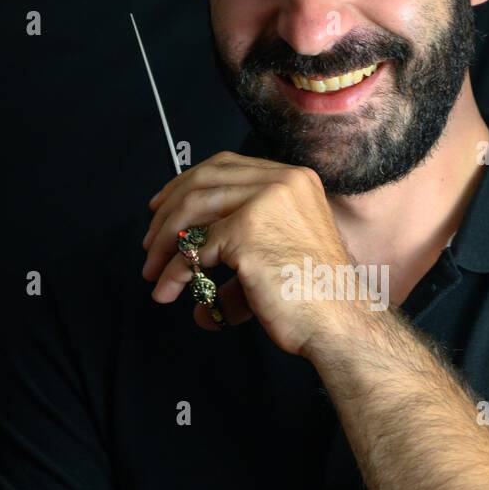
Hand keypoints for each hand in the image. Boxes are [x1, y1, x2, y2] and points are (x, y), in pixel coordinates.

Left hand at [141, 152, 358, 356]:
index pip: (227, 166)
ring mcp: (264, 202)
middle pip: (204, 180)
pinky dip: (174, 271)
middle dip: (169, 210)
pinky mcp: (246, 231)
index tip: (163, 206)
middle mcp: (282, 181)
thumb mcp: (275, 257)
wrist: (338, 323)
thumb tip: (191, 280)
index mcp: (295, 180)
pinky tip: (168, 290)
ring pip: (193, 209)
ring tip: (152, 271)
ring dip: (164, 241)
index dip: (188, 183)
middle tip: (150, 242)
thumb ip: (235, 256)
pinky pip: (194, 249)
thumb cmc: (314, 298)